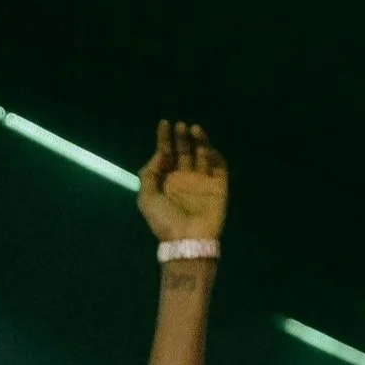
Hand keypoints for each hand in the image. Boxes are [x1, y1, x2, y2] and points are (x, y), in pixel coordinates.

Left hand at [136, 117, 226, 248]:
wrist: (186, 240)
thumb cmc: (164, 220)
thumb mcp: (146, 197)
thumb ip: (149, 173)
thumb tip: (161, 153)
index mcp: (167, 181)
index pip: (166, 154)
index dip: (164, 139)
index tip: (164, 123)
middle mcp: (184, 179)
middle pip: (184, 152)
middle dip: (182, 137)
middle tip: (181, 126)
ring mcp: (202, 182)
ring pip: (202, 156)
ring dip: (199, 142)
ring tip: (194, 129)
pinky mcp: (219, 187)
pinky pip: (219, 167)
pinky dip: (214, 155)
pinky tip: (207, 148)